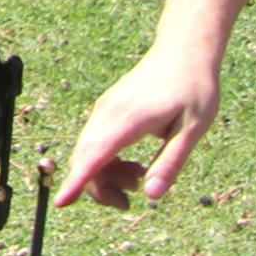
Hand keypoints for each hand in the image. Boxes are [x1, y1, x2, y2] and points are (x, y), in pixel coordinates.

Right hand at [56, 44, 220, 207]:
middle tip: (129, 202)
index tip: (61, 202)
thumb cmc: (194, 89)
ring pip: (87, 152)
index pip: (95, 155)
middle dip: (98, 188)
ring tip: (139, 179)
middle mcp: (108, 113)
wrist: (183, 52)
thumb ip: (170, 163)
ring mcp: (104, 110)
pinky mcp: (106, 110)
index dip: (77, 181)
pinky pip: (94, 142)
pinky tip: (132, 165)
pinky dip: (106, 161)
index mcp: (129, 119)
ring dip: (104, 175)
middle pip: (85, 158)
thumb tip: (151, 196)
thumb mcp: (193, 130)